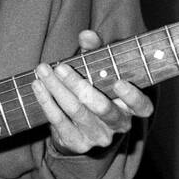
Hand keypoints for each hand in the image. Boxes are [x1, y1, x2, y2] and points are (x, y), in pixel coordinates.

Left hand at [31, 30, 154, 154]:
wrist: (80, 127)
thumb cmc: (96, 88)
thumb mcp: (99, 69)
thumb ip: (96, 51)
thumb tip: (87, 35)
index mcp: (131, 107)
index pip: (141, 106)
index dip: (133, 97)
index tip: (120, 82)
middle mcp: (118, 124)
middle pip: (101, 107)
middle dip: (78, 85)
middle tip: (60, 67)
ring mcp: (97, 136)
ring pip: (76, 111)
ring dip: (57, 88)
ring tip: (43, 70)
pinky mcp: (77, 143)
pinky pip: (59, 121)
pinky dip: (46, 101)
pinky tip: (38, 86)